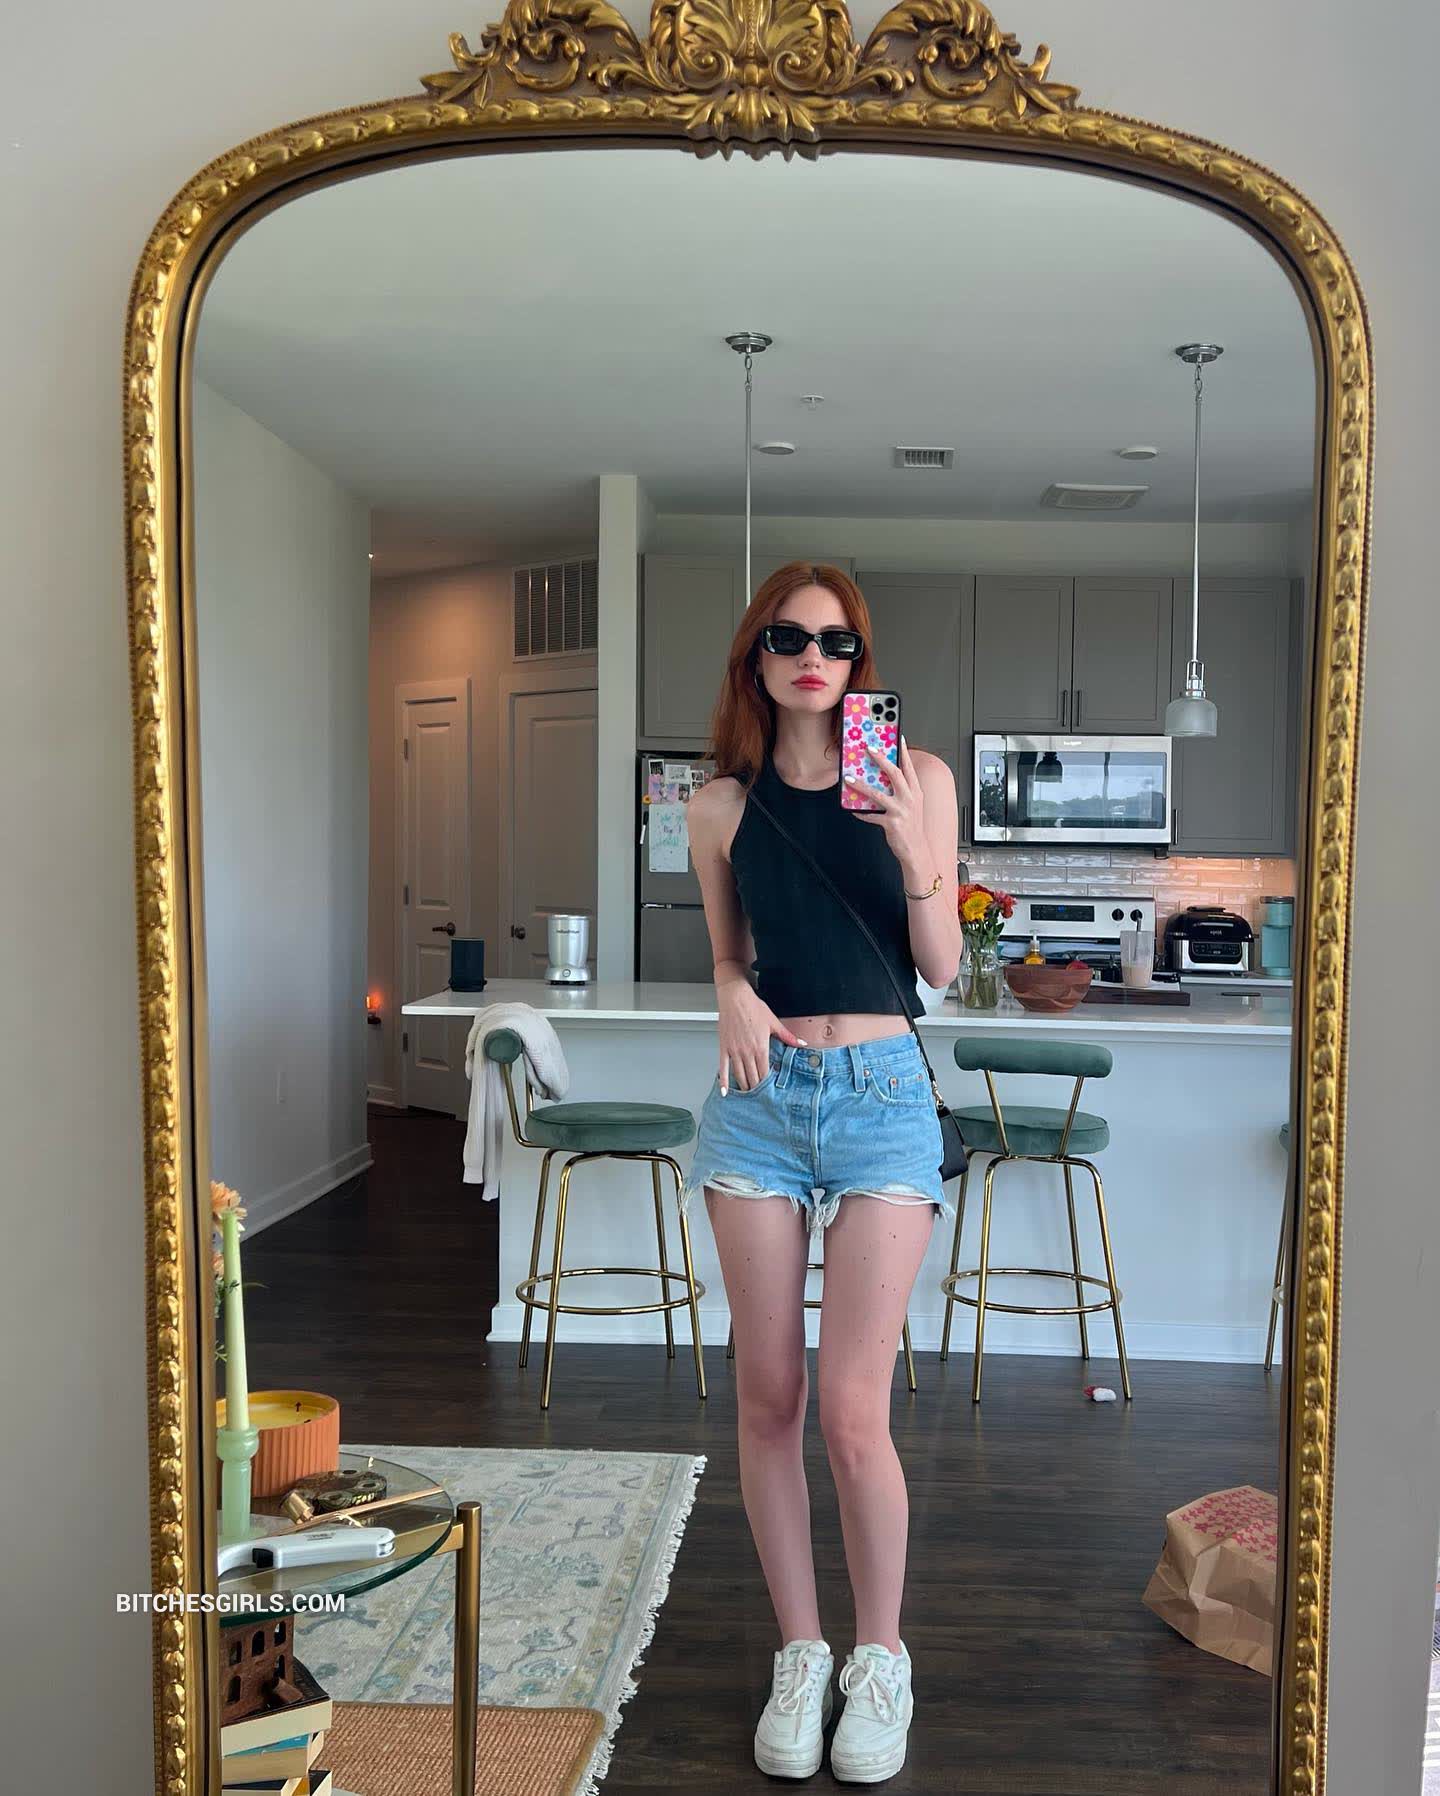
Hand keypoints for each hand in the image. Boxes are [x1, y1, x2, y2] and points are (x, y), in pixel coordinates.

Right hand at [716, 981, 805, 1093]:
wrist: (735, 997)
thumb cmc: (753, 1008)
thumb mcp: (774, 1022)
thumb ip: (788, 1037)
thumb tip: (802, 1044)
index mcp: (761, 1047)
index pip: (765, 1072)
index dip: (767, 1084)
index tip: (770, 1092)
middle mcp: (747, 1052)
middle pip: (752, 1077)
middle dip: (757, 1089)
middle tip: (760, 1097)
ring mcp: (734, 1051)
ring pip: (739, 1075)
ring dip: (744, 1087)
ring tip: (748, 1095)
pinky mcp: (724, 1048)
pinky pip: (723, 1068)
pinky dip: (723, 1081)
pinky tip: (724, 1092)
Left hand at [843, 734, 928, 868]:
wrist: (917, 851)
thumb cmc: (912, 827)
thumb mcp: (912, 806)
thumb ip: (901, 791)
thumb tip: (881, 779)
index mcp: (916, 792)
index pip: (909, 767)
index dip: (904, 752)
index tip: (898, 738)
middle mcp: (910, 799)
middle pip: (895, 774)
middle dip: (881, 759)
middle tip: (869, 748)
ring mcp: (901, 811)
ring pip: (878, 794)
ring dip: (861, 785)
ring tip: (849, 779)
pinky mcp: (892, 824)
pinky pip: (872, 815)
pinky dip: (861, 812)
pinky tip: (853, 810)